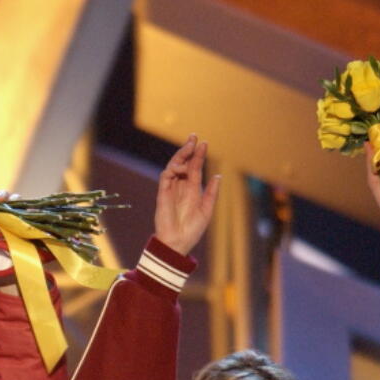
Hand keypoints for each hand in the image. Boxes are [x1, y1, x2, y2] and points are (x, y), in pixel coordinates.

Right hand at [154, 135, 219, 255]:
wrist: (178, 243)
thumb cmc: (192, 230)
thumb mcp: (207, 209)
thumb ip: (212, 192)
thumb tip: (217, 175)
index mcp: (192, 190)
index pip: (194, 168)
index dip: (198, 155)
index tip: (204, 142)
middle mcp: (180, 188)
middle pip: (183, 163)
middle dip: (187, 150)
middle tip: (194, 136)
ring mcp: (170, 190)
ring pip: (173, 167)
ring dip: (180, 156)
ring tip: (190, 148)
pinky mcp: (162, 194)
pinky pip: (165, 177)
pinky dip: (173, 169)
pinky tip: (182, 165)